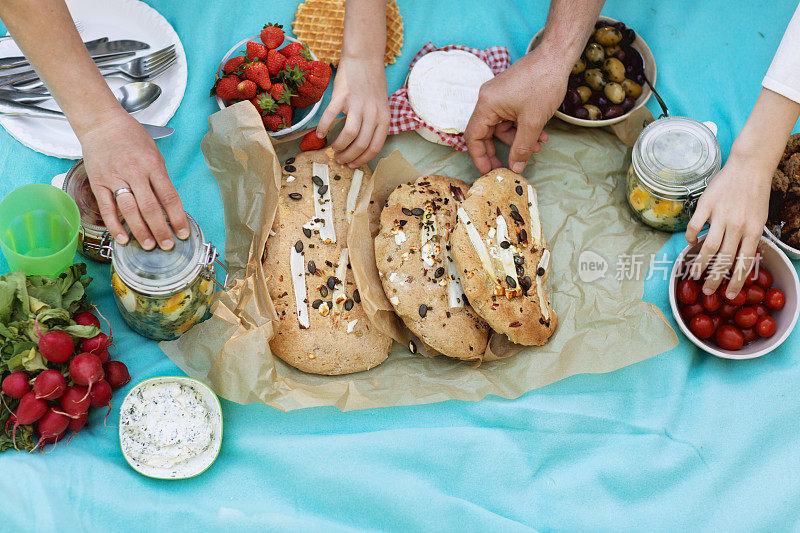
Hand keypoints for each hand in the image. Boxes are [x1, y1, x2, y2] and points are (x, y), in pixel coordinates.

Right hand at [79, 110, 188, 249]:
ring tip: (149, 245)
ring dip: (140, 231)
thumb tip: (168, 204)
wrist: (101, 123)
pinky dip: (114, 226)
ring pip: (129, 211)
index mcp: (152, 165)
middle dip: (161, 230)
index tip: (183, 233)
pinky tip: (123, 238)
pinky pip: (107, 208)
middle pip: (150, 208)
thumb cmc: (130, 137)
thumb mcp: (154, 153)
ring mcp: (114, 178)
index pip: (169, 197)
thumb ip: (160, 178)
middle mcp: (134, 173)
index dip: (178, 218)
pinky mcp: (98, 183)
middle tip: (167, 245)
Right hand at [316, 55, 388, 167]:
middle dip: (349, 157)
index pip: (375, 147)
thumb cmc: (372, 84)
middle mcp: (373, 113)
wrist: (364, 59)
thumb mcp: (381, 106)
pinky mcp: (342, 95)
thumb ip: (375, 124)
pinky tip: (320, 133)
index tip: (353, 165)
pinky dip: (324, 128)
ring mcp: (357, 104)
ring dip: (339, 146)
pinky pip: (331, 117)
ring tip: (333, 148)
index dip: (363, 159)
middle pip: (361, 144)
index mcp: (384, 118)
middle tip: (340, 159)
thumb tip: (362, 147)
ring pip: (348, 135)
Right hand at [465, 46, 566, 173]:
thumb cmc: (543, 83)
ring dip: (518, 139)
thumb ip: (522, 147)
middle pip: (486, 133)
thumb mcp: (533, 122)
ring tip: (537, 147)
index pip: (473, 137)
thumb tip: (515, 168)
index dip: (479, 157)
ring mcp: (498, 96)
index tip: (488, 172)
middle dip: (499, 151)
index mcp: (486, 104)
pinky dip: (522, 127)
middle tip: (508, 167)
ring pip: (501, 126)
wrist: (556, 56)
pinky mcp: (509, 94)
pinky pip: (510, 117)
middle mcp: (488, 99)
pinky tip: (540, 135)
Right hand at [685, 152, 771, 298]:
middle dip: (715, 278)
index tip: (729, 294)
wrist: (750, 166)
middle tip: (708, 290)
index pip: (745, 262)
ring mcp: (721, 215)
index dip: (736, 281)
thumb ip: (750, 237)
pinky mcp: (706, 205)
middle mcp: (737, 225)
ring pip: (708, 246)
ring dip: (700, 263)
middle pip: (724, 259)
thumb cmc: (755, 193)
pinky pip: (695, 226)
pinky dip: (691, 237)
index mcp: (754, 230)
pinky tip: (691, 242)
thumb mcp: (760, 218)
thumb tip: (741, 257)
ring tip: (694, 273)